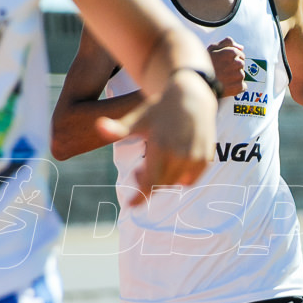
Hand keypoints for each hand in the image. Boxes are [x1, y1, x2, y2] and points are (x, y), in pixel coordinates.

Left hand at [96, 69, 216, 202]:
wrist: (191, 97)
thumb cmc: (159, 109)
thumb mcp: (138, 119)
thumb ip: (118, 129)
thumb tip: (98, 126)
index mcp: (160, 146)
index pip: (149, 183)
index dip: (139, 198)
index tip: (130, 205)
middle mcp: (179, 154)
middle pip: (160, 184)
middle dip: (146, 183)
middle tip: (137, 171)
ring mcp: (194, 158)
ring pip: (174, 183)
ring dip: (162, 180)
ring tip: (154, 164)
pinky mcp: (204, 160)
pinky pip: (189, 180)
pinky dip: (180, 177)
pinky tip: (173, 164)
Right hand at [207, 37, 246, 96]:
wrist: (197, 83)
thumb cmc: (203, 65)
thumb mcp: (212, 49)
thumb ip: (227, 43)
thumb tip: (241, 48)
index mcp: (230, 52)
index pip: (240, 54)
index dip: (233, 59)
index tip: (225, 63)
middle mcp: (236, 63)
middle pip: (241, 65)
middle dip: (234, 67)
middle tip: (222, 72)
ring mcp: (238, 76)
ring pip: (241, 75)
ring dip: (235, 77)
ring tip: (223, 79)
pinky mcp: (237, 87)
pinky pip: (243, 87)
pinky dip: (236, 88)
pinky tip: (227, 87)